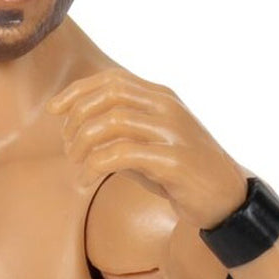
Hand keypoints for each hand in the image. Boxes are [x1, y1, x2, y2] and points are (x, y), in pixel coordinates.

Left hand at [49, 66, 247, 228]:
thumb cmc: (180, 174)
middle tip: (68, 147)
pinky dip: (96, 165)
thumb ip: (120, 132)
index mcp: (160, 97)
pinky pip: (123, 154)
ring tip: (76, 165)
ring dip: (84, 144)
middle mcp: (167, 108)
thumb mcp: (148, 144)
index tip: (54, 110)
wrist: (224, 198)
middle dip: (78, 119)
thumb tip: (78, 129)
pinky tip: (87, 179)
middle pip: (109, 96)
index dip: (77, 91)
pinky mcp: (174, 162)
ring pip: (113, 122)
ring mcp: (172, 133)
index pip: (112, 80)